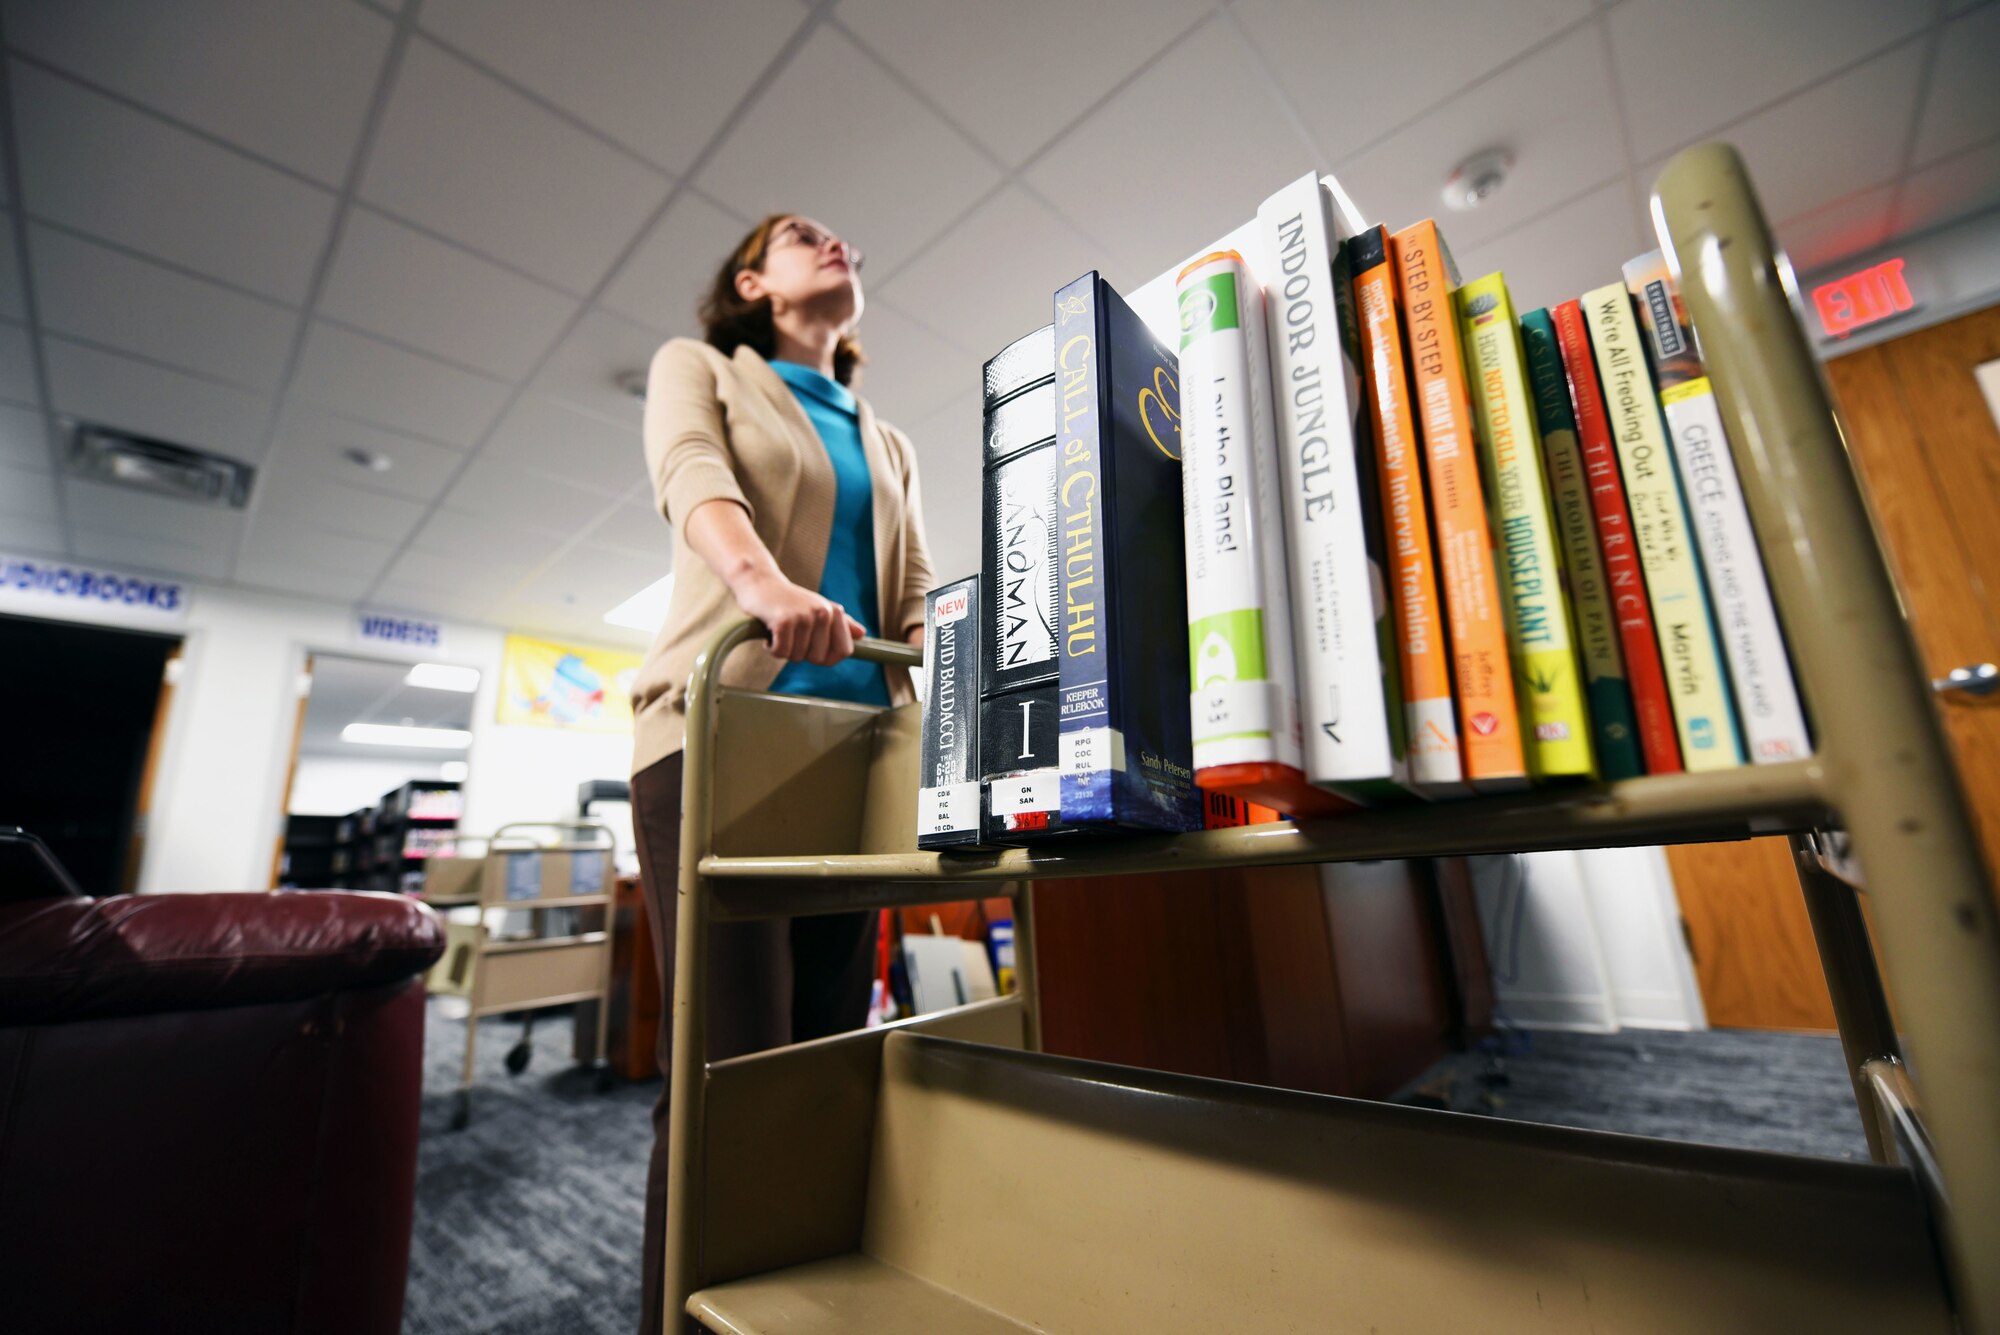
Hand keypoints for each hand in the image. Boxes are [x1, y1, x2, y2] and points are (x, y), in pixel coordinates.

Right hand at [739, 570, 865, 665]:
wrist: (758, 582)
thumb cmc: (788, 600)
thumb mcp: (817, 607)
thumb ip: (840, 622)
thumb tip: (862, 634)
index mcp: (834, 611)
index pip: (844, 651)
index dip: (827, 658)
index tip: (811, 649)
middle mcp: (822, 613)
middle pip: (818, 658)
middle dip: (801, 653)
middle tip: (791, 634)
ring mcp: (804, 616)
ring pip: (797, 657)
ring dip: (784, 649)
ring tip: (779, 629)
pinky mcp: (783, 621)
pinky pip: (781, 653)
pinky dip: (772, 648)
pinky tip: (770, 631)